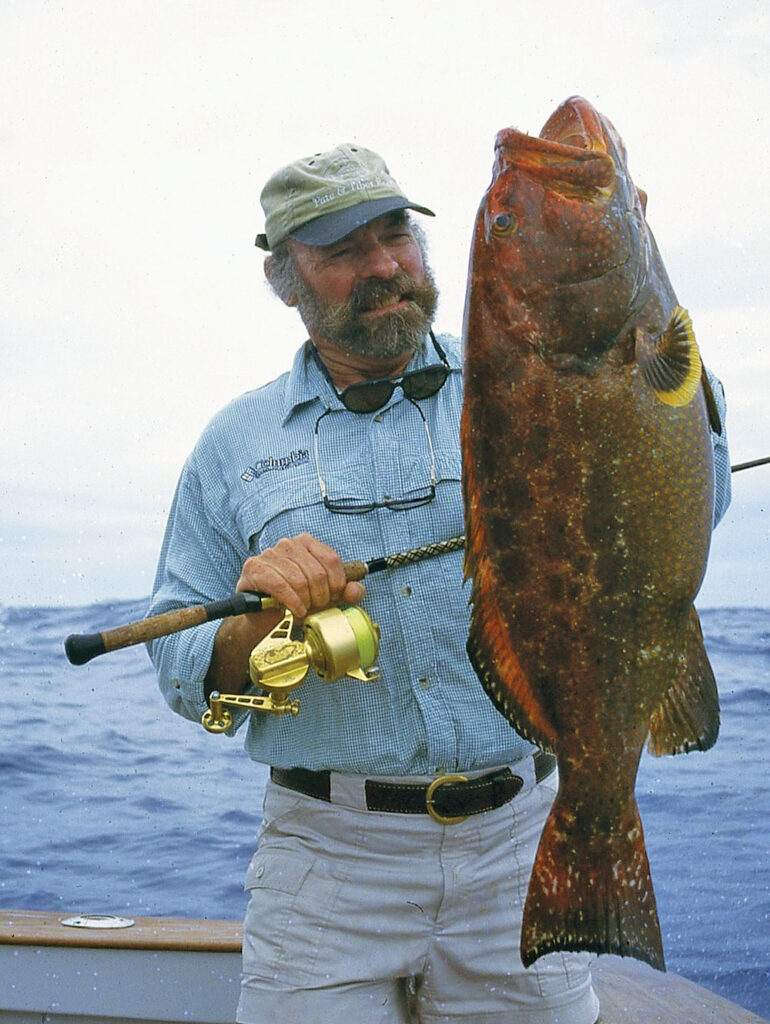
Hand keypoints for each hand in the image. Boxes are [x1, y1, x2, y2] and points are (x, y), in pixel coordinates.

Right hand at [235, 533, 365, 618]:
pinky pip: (280, 585)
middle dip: (320, 596)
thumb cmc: (294, 603)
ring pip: (299, 580)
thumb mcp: (325, 597)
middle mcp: (288, 544)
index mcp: (307, 543)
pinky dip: (291, 601)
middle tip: (315, 608)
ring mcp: (269, 554)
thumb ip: (345, 592)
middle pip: (317, 572)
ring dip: (305, 601)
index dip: (337, 584)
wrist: (265, 620)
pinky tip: (294, 610)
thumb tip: (356, 589)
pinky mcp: (255, 568)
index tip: (333, 598)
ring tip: (303, 610)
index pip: (331, 559)